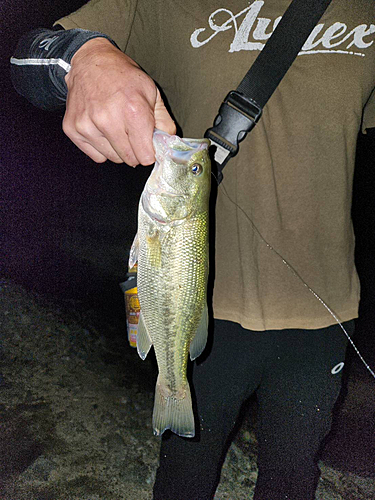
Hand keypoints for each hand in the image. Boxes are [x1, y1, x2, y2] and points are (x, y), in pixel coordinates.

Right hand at [63, 38, 175, 165]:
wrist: (91, 62)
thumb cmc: (123, 77)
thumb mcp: (152, 93)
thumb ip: (164, 122)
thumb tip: (169, 146)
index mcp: (133, 110)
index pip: (145, 156)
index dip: (149, 153)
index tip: (148, 146)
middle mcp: (108, 119)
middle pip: (130, 160)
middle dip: (135, 151)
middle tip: (133, 134)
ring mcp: (88, 125)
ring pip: (113, 158)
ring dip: (118, 149)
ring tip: (117, 128)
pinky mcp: (73, 129)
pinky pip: (96, 156)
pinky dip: (102, 148)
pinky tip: (102, 130)